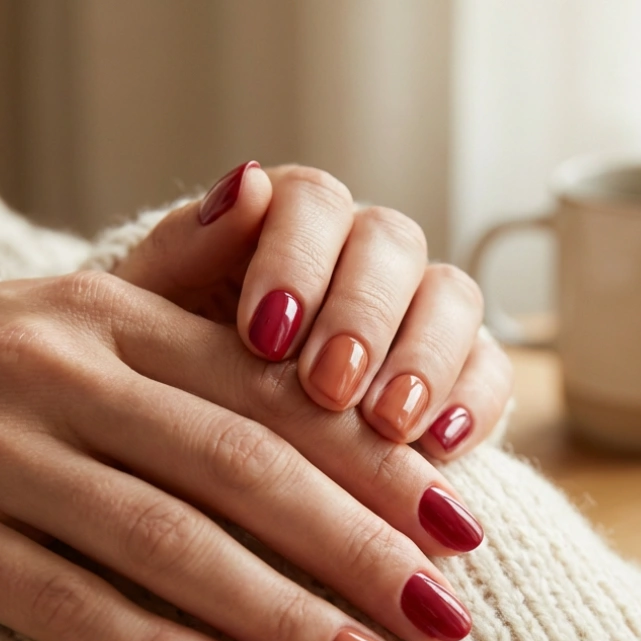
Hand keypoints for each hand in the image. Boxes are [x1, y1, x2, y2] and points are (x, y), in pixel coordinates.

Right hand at [0, 249, 484, 640]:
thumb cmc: (13, 360)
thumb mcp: (98, 299)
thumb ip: (192, 261)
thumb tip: (266, 184)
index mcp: (115, 317)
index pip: (270, 393)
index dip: (374, 462)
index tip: (461, 529)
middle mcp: (60, 377)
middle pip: (237, 467)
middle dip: (355, 547)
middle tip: (444, 616)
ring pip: (164, 543)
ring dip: (283, 615)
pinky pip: (68, 605)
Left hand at [114, 162, 512, 458]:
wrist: (208, 458)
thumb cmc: (166, 375)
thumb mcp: (151, 322)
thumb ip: (183, 253)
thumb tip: (243, 182)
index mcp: (288, 223)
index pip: (313, 200)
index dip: (296, 260)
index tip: (263, 335)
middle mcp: (364, 255)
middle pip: (392, 244)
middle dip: (361, 317)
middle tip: (326, 388)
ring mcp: (420, 312)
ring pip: (452, 299)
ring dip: (423, 359)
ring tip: (386, 426)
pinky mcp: (462, 374)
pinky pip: (490, 371)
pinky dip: (471, 404)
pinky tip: (437, 446)